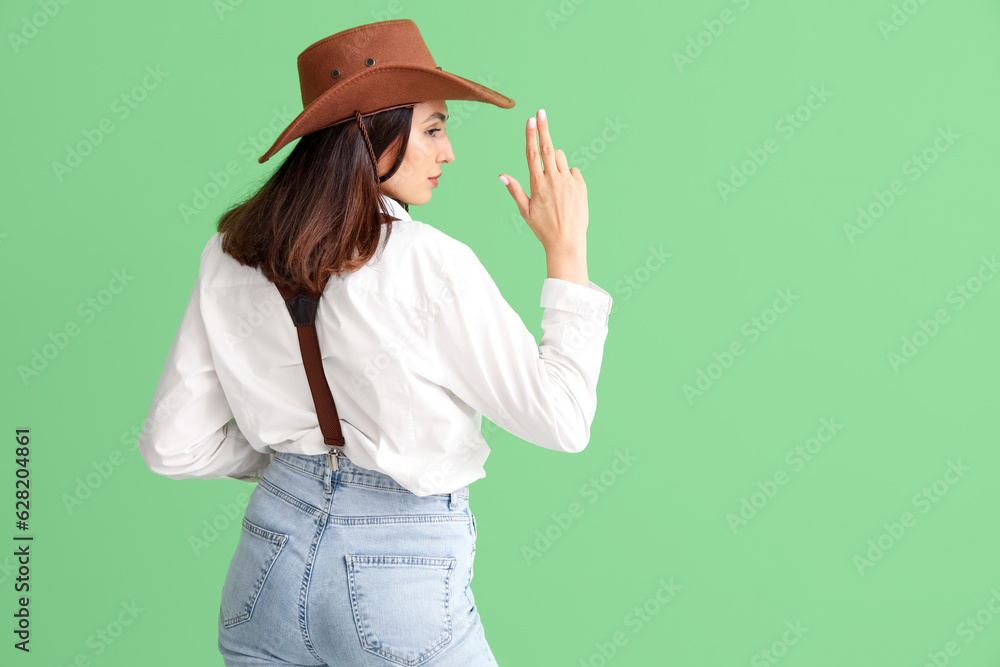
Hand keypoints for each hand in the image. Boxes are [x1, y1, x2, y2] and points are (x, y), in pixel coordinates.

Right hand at [499, 109, 588, 253]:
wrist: (566, 241)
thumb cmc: (543, 228)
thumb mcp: (525, 210)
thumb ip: (515, 190)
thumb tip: (501, 175)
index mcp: (537, 184)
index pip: (533, 154)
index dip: (531, 135)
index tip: (530, 120)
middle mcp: (553, 180)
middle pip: (548, 147)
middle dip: (544, 128)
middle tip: (541, 112)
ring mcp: (568, 182)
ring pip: (560, 158)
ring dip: (555, 160)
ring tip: (553, 179)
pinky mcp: (581, 186)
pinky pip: (573, 171)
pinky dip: (568, 175)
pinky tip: (565, 192)